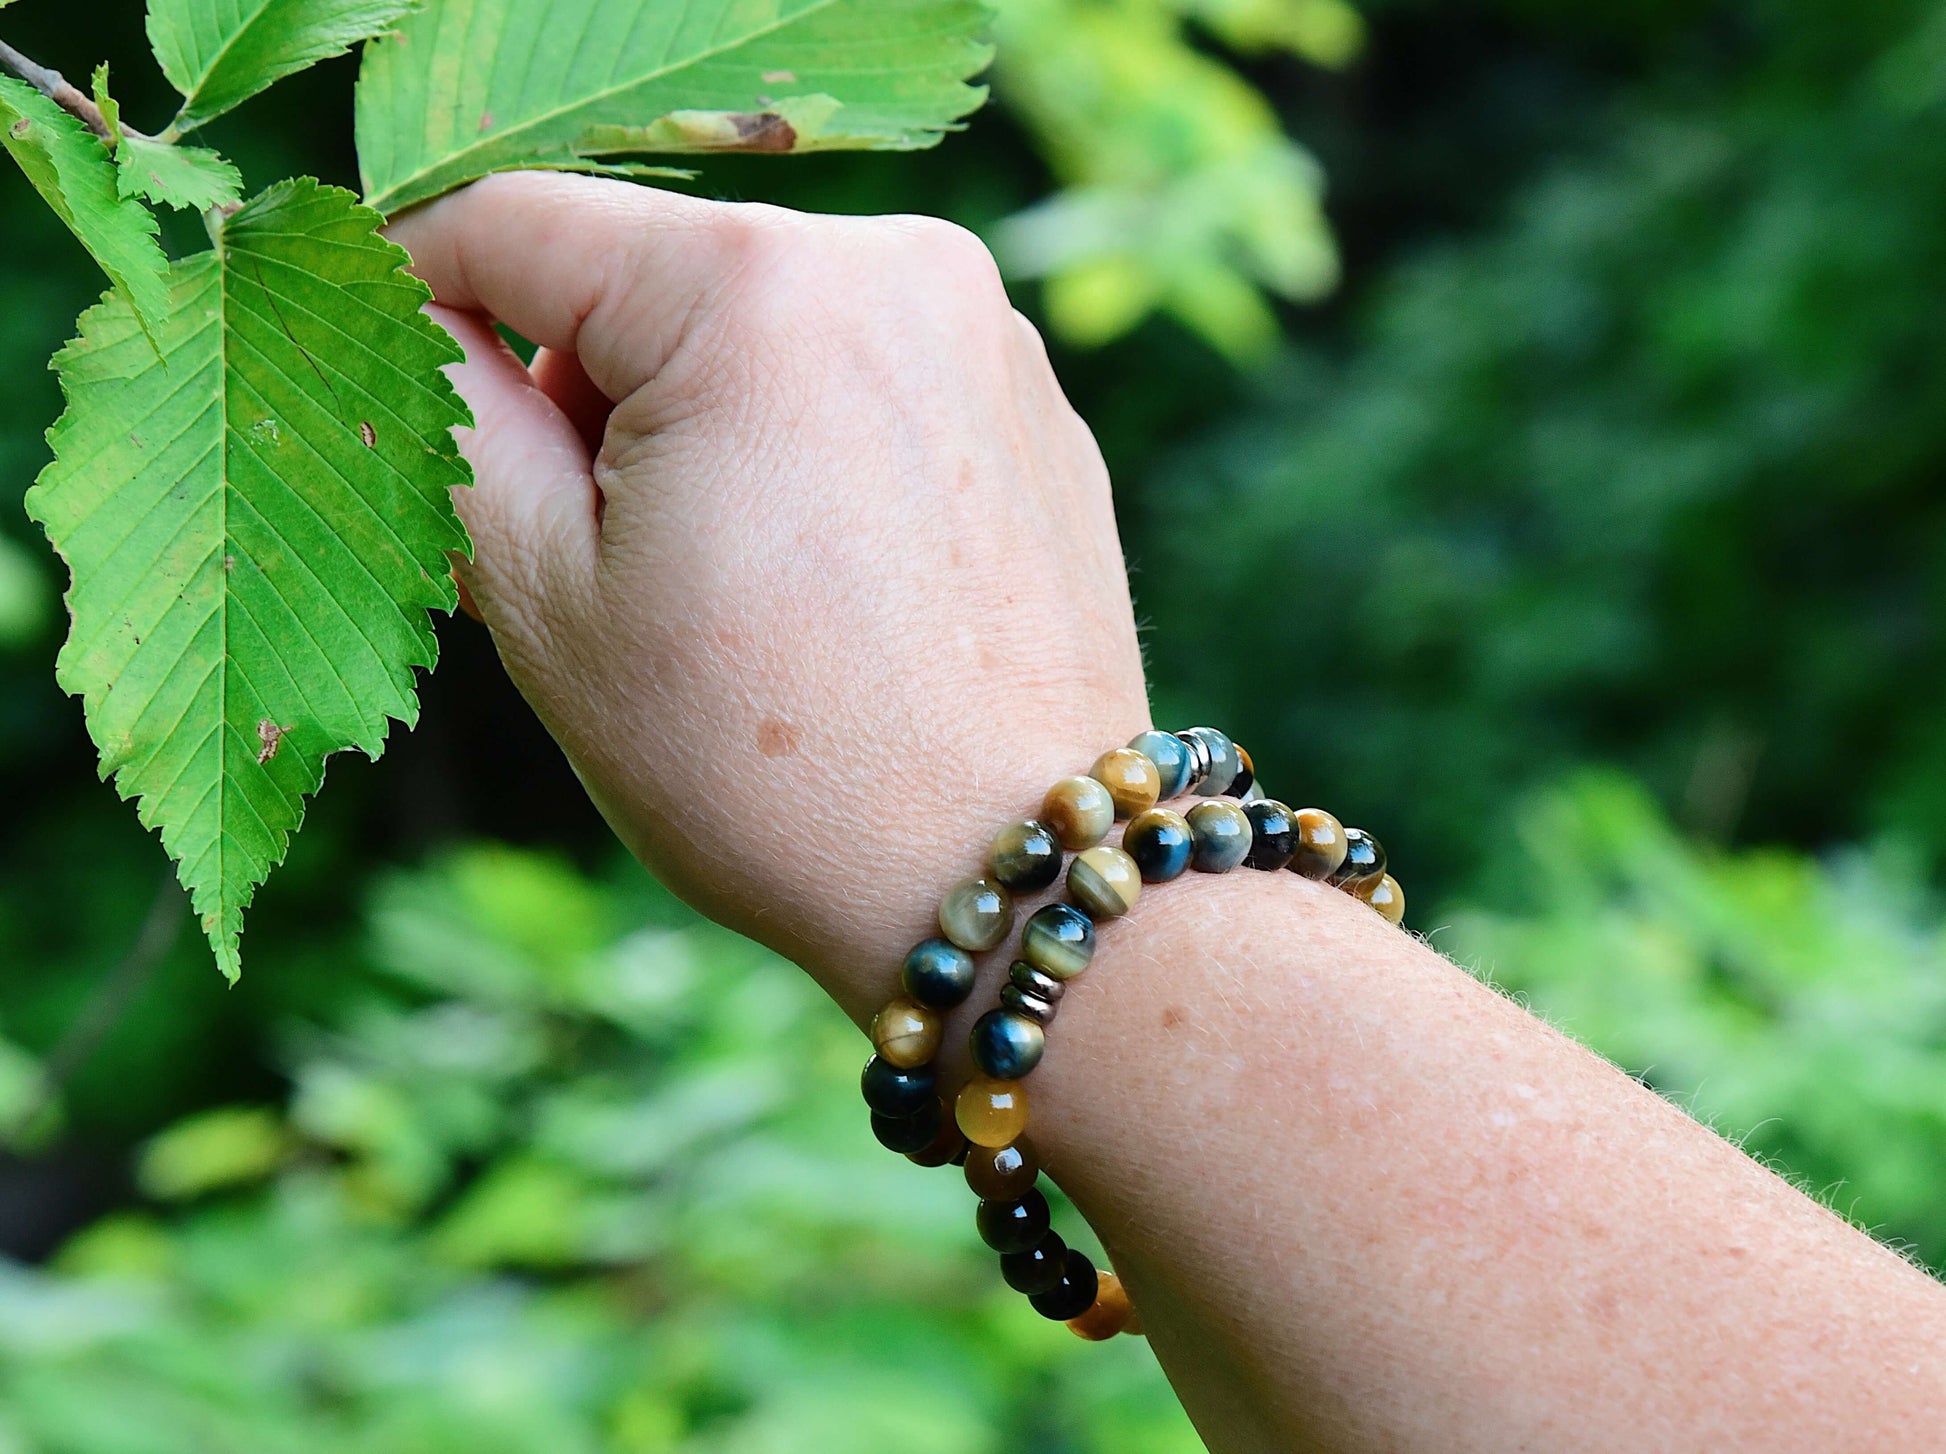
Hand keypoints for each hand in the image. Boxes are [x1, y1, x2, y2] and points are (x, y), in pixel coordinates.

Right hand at [389, 173, 1150, 1019]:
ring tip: (720, 590)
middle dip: (578, 385)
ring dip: (694, 418)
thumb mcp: (545, 598)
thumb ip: (450, 419)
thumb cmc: (766, 768)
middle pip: (650, 274)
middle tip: (580, 554)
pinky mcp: (1035, 409)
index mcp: (758, 288)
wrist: (1002, 876)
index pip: (516, 223)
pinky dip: (804, 445)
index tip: (380, 377)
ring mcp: (986, 335)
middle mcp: (897, 265)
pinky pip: (865, 379)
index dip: (413, 291)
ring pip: (760, 325)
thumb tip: (416, 319)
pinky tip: (818, 587)